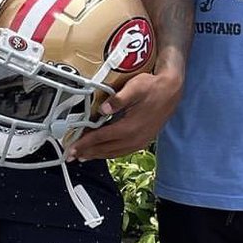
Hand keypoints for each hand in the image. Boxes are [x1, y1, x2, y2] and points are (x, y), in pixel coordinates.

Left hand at [67, 62, 183, 160]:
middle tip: (71, 156)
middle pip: (106, 149)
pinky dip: (110, 153)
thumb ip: (119, 99)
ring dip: (98, 155)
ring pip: (114, 152)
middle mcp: (135, 138)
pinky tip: (103, 151)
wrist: (172, 90)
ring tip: (83, 156)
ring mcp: (140, 141)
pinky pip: (122, 151)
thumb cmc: (152, 86)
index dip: (85, 143)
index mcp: (130, 127)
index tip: (72, 148)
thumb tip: (103, 108)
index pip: (102, 137)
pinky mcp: (143, 140)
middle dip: (87, 152)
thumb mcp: (135, 87)